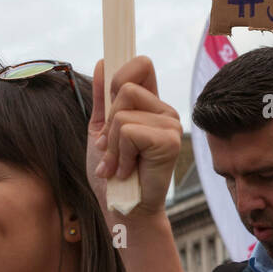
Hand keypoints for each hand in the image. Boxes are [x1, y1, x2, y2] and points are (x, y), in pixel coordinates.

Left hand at [87, 57, 182, 216]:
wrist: (123, 208)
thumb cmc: (114, 174)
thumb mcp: (101, 132)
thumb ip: (103, 99)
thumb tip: (102, 63)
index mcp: (150, 105)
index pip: (142, 65)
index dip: (122, 70)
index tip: (110, 92)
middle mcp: (164, 111)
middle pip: (124, 87)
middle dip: (108, 122)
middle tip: (112, 149)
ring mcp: (171, 124)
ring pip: (122, 114)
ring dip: (112, 145)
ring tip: (119, 165)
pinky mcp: (170, 141)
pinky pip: (128, 132)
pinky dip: (120, 155)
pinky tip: (127, 170)